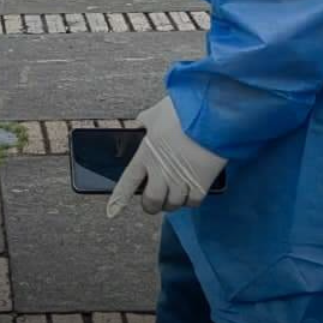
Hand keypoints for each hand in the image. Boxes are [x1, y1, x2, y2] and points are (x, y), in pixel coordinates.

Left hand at [108, 97, 227, 218]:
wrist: (210, 114)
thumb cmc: (183, 111)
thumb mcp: (155, 114)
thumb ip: (145, 122)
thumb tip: (142, 123)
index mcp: (146, 155)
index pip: (127, 183)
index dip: (118, 200)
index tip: (112, 212)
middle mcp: (161, 171)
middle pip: (152, 202)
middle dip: (151, 205)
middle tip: (154, 201)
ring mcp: (181, 179)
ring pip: (173, 204)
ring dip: (172, 201)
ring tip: (174, 193)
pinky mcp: (201, 182)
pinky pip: (193, 202)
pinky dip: (191, 199)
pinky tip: (191, 191)